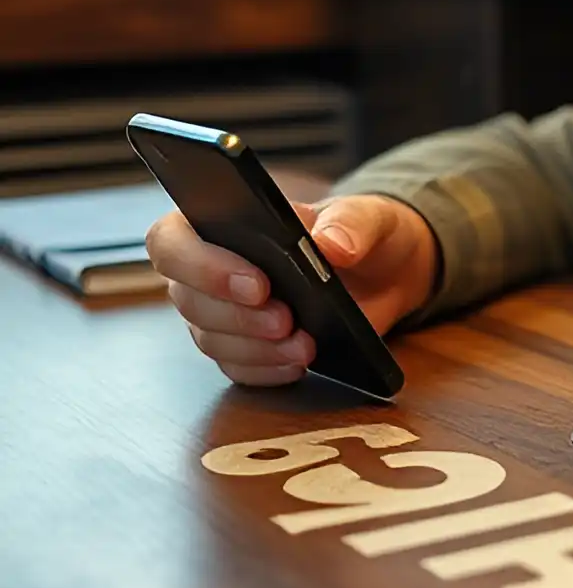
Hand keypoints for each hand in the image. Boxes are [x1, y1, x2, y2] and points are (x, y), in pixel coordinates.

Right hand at [145, 194, 437, 386]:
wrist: (385, 273)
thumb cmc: (361, 233)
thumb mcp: (369, 217)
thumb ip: (352, 222)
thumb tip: (332, 245)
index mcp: (224, 220)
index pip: (172, 240)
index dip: (202, 265)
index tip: (256, 283)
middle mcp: (212, 268)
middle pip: (188, 298)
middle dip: (238, 315)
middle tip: (286, 319)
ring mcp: (224, 312)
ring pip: (210, 339)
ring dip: (256, 348)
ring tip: (306, 346)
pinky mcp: (246, 347)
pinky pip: (238, 368)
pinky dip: (267, 370)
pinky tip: (299, 364)